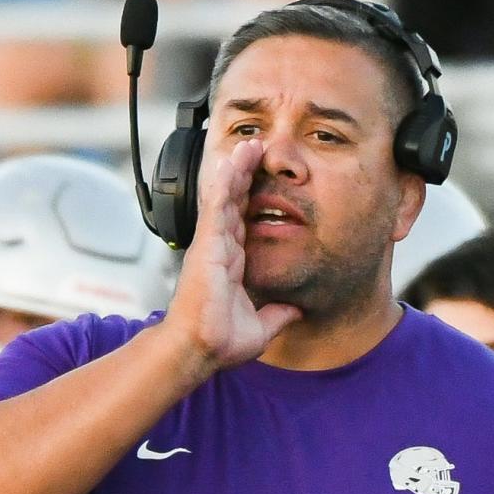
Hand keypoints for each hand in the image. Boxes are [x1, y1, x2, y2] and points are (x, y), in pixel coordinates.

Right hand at [162, 139, 301, 376]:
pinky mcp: (206, 242)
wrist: (198, 349)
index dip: (253, 200)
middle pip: (235, 202)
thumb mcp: (261, 328)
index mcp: (231, 265)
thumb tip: (295, 311)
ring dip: (237, 169)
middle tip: (259, 149)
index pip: (244, 222)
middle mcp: (219, 250)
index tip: (266, 180)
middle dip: (246, 175)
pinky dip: (225, 180)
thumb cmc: (219, 342)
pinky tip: (234, 159)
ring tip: (250, 143)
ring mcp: (211, 244)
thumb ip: (278, 316)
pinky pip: (216, 204)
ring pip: (225, 197)